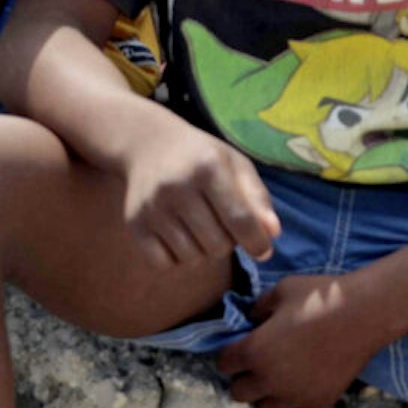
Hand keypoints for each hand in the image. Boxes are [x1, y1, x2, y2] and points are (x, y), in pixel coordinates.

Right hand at [115, 120, 278, 270]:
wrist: (147, 144)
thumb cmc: (201, 157)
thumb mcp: (235, 165)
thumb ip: (257, 199)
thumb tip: (272, 235)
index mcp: (208, 167)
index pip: (240, 220)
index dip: (257, 242)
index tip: (262, 250)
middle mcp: (177, 186)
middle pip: (217, 245)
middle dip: (227, 242)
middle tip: (220, 223)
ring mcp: (152, 207)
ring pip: (192, 258)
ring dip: (202, 250)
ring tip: (199, 226)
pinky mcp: (134, 224)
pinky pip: (164, 264)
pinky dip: (177, 258)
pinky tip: (178, 235)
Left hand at [217, 271, 390, 407]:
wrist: (362, 313)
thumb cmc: (319, 296)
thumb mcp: (281, 290)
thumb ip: (259, 307)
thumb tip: (252, 319)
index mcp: (254, 350)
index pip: (224, 363)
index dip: (229, 354)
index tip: (238, 348)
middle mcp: (269, 379)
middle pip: (239, 394)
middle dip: (243, 379)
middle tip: (256, 366)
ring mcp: (295, 396)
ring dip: (266, 399)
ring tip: (276, 383)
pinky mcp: (319, 403)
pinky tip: (300, 394)